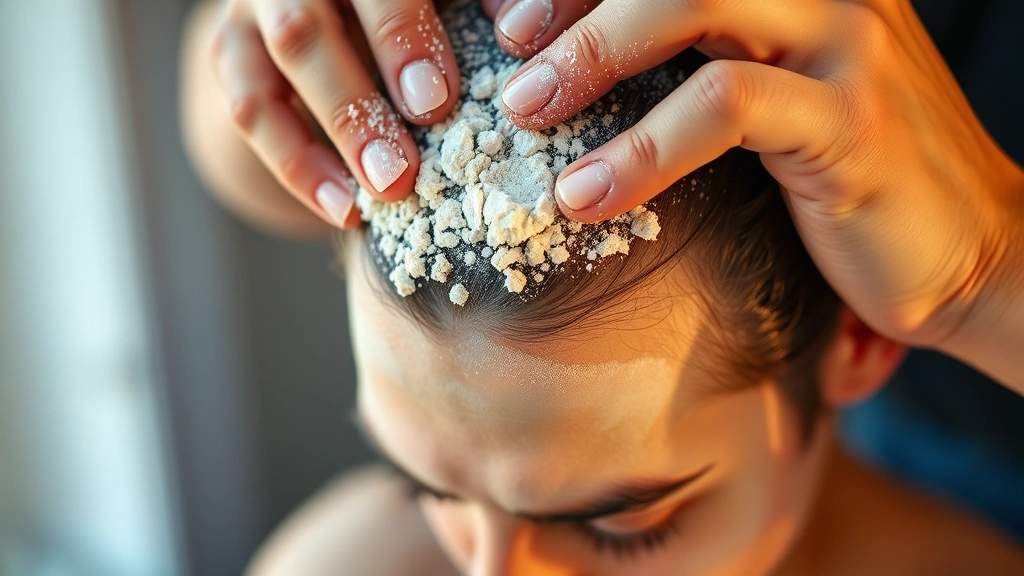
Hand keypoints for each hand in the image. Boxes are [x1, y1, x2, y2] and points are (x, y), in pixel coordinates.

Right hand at [207, 0, 463, 228]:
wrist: (350, 9)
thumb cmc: (424, 5)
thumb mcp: (455, 0)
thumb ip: (486, 5)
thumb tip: (520, 34)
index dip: (399, 37)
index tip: (434, 103)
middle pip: (305, 26)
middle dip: (354, 105)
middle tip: (400, 172)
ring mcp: (257, 5)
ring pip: (273, 65)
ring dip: (328, 137)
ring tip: (380, 196)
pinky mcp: (232, 47)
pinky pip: (250, 108)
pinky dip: (298, 165)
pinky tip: (344, 208)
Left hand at [498, 0, 1023, 359]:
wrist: (960, 245)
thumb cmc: (837, 173)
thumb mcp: (760, 96)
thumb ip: (694, 58)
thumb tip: (570, 66)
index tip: (512, 21)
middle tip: (508, 55)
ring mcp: (847, 43)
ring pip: (697, 1)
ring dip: (593, 57)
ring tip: (527, 114)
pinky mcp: (851, 122)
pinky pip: (727, 107)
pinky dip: (642, 150)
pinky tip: (586, 196)